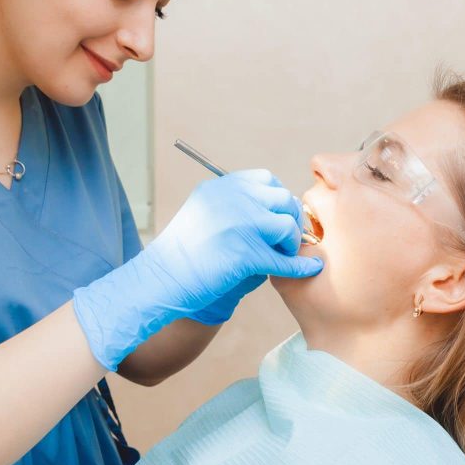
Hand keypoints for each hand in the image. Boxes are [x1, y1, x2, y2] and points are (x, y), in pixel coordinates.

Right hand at [73, 170, 322, 368]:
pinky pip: (284, 260)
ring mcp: (239, 224)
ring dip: (291, 244)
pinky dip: (299, 268)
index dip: (278, 200)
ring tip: (283, 257)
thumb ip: (235, 207)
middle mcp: (231, 199)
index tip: (279, 218)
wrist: (157, 283)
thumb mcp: (204, 215)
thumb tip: (280, 211)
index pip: (266, 180)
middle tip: (288, 241)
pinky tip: (307, 270)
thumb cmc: (182, 257)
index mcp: (220, 187)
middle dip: (291, 220)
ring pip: (286, 227)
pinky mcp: (244, 254)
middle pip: (282, 200)